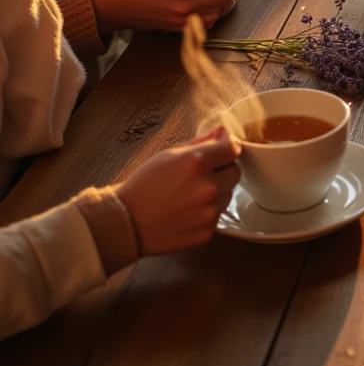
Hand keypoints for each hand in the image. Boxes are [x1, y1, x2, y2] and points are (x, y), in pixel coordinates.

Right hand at [116, 127, 239, 253]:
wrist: (126, 223)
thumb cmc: (143, 185)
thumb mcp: (168, 155)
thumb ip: (200, 142)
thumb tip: (222, 133)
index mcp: (198, 162)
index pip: (233, 149)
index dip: (228, 146)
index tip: (222, 146)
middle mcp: (208, 187)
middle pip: (235, 172)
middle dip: (223, 169)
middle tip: (203, 172)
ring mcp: (209, 212)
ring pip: (228, 195)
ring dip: (217, 191)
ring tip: (190, 194)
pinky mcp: (207, 232)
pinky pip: (217, 216)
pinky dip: (208, 212)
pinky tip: (187, 211)